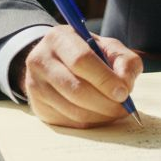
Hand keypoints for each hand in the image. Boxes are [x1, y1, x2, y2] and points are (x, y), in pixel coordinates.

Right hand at [13, 26, 142, 127]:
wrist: (57, 62)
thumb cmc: (87, 53)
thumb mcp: (107, 47)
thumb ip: (124, 61)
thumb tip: (125, 85)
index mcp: (59, 38)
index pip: (81, 60)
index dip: (105, 79)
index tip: (124, 92)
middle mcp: (40, 60)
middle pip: (76, 89)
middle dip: (105, 102)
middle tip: (124, 108)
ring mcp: (35, 85)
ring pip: (72, 110)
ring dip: (100, 115)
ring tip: (115, 112)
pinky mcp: (38, 106)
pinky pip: (68, 122)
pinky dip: (90, 123)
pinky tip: (100, 115)